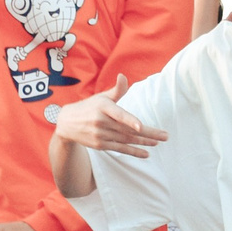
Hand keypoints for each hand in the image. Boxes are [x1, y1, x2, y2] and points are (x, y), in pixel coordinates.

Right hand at [50, 77, 166, 156]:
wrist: (66, 124)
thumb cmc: (89, 107)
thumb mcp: (101, 97)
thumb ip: (116, 90)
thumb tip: (123, 77)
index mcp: (103, 107)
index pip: (118, 114)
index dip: (130, 121)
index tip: (140, 126)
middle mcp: (101, 122)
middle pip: (128, 129)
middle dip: (148, 134)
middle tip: (165, 136)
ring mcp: (100, 135)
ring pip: (126, 140)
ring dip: (144, 142)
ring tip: (159, 142)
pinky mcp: (100, 145)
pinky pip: (120, 149)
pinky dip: (133, 152)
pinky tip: (146, 153)